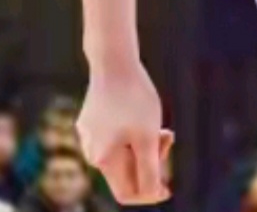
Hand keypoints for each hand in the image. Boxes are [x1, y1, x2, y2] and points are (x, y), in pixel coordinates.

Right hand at [78, 60, 172, 204]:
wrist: (114, 61)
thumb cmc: (134, 99)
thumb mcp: (148, 138)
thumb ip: (149, 172)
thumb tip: (152, 195)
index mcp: (102, 160)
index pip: (126, 193)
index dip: (149, 193)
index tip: (168, 184)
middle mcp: (91, 151)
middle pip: (126, 172)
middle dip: (150, 161)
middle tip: (167, 136)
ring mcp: (88, 134)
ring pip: (122, 153)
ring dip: (144, 145)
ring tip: (159, 124)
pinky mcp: (90, 119)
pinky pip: (114, 137)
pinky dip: (132, 132)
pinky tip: (142, 112)